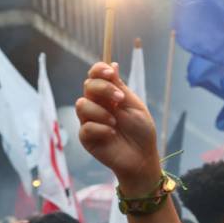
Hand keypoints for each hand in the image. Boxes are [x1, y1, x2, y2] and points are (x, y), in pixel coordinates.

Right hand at [76, 62, 160, 195]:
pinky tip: (111, 134)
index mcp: (108, 95)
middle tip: (120, 100)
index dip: (99, 70)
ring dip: (100, 112)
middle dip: (103, 89)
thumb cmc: (141, 131)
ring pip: (81, 105)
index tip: (110, 73)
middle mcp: (96, 104)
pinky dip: (100, 128)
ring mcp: (89, 120)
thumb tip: (112, 64)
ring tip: (115, 123)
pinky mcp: (86, 137)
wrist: (142, 157)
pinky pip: (86, 127)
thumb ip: (120, 87)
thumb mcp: (134, 106)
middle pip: (88, 86)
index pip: (95, 75)